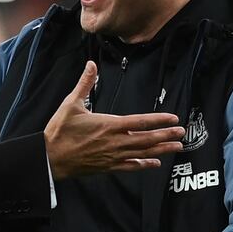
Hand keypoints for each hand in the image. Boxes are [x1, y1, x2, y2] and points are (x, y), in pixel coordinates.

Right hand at [45, 61, 183, 178]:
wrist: (50, 157)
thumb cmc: (60, 131)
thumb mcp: (71, 104)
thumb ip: (84, 84)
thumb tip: (90, 64)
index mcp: (109, 125)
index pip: (141, 121)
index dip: (159, 120)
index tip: (174, 118)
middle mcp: (115, 141)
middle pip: (147, 138)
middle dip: (166, 135)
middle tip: (182, 132)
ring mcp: (112, 156)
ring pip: (143, 153)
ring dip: (161, 150)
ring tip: (177, 147)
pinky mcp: (107, 166)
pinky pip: (130, 166)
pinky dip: (144, 165)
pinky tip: (155, 164)